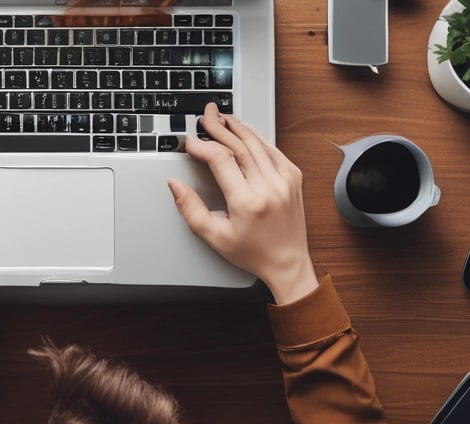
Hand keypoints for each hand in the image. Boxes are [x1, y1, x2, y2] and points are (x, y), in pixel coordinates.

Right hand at [169, 103, 317, 304]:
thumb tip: (175, 184)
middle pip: (239, 145)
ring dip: (238, 127)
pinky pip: (272, 149)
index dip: (202, 146)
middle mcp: (269, 187)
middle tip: (205, 116)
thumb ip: (191, 209)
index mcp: (248, 202)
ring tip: (222, 118)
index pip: (221, 160)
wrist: (288, 262)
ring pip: (257, 143)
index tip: (190, 142)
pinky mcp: (293, 177)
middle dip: (219, 127)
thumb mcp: (214, 236)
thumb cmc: (252, 252)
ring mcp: (285, 180)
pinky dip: (256, 137)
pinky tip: (244, 131)